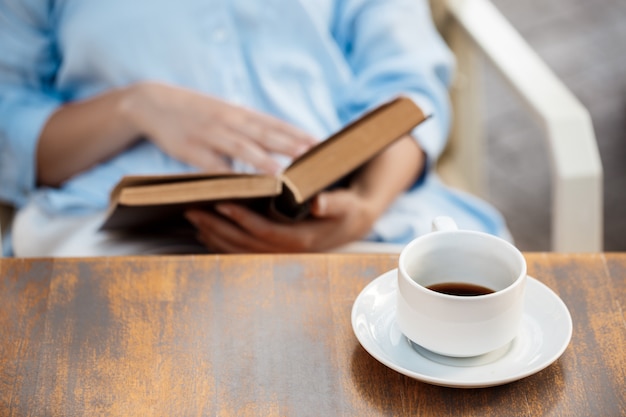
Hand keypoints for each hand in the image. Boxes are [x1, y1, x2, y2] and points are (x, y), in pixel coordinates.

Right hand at [123, 82, 317, 173]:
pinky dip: (227, 177)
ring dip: (264, 162)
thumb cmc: (197, 112)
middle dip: (291, 146)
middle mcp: (230, 122)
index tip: (323, 145)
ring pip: (242, 149)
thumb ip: (250, 128)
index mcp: (241, 114)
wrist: (153, 103)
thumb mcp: (225, 114)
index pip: (277, 124)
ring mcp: (211, 135)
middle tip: (314, 158)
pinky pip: (212, 166)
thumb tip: (279, 143)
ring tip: (284, 175)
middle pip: (266, 134)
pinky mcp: (192, 150)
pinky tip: (241, 187)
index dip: (299, 134)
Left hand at [184, 189, 378, 252]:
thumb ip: (333, 203)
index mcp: (302, 240)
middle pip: (245, 244)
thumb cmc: (348, 208)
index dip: (241, 219)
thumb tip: (316, 202)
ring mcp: (280, 254)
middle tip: (193, 210)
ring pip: (241, 250)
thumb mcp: (346, 203)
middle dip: (218, 228)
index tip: (221, 203)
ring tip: (194, 220)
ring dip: (216, 237)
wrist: (354, 221)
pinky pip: (244, 251)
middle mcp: (287, 252)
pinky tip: (207, 232)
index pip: (265, 231)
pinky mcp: (275, 250)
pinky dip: (223, 242)